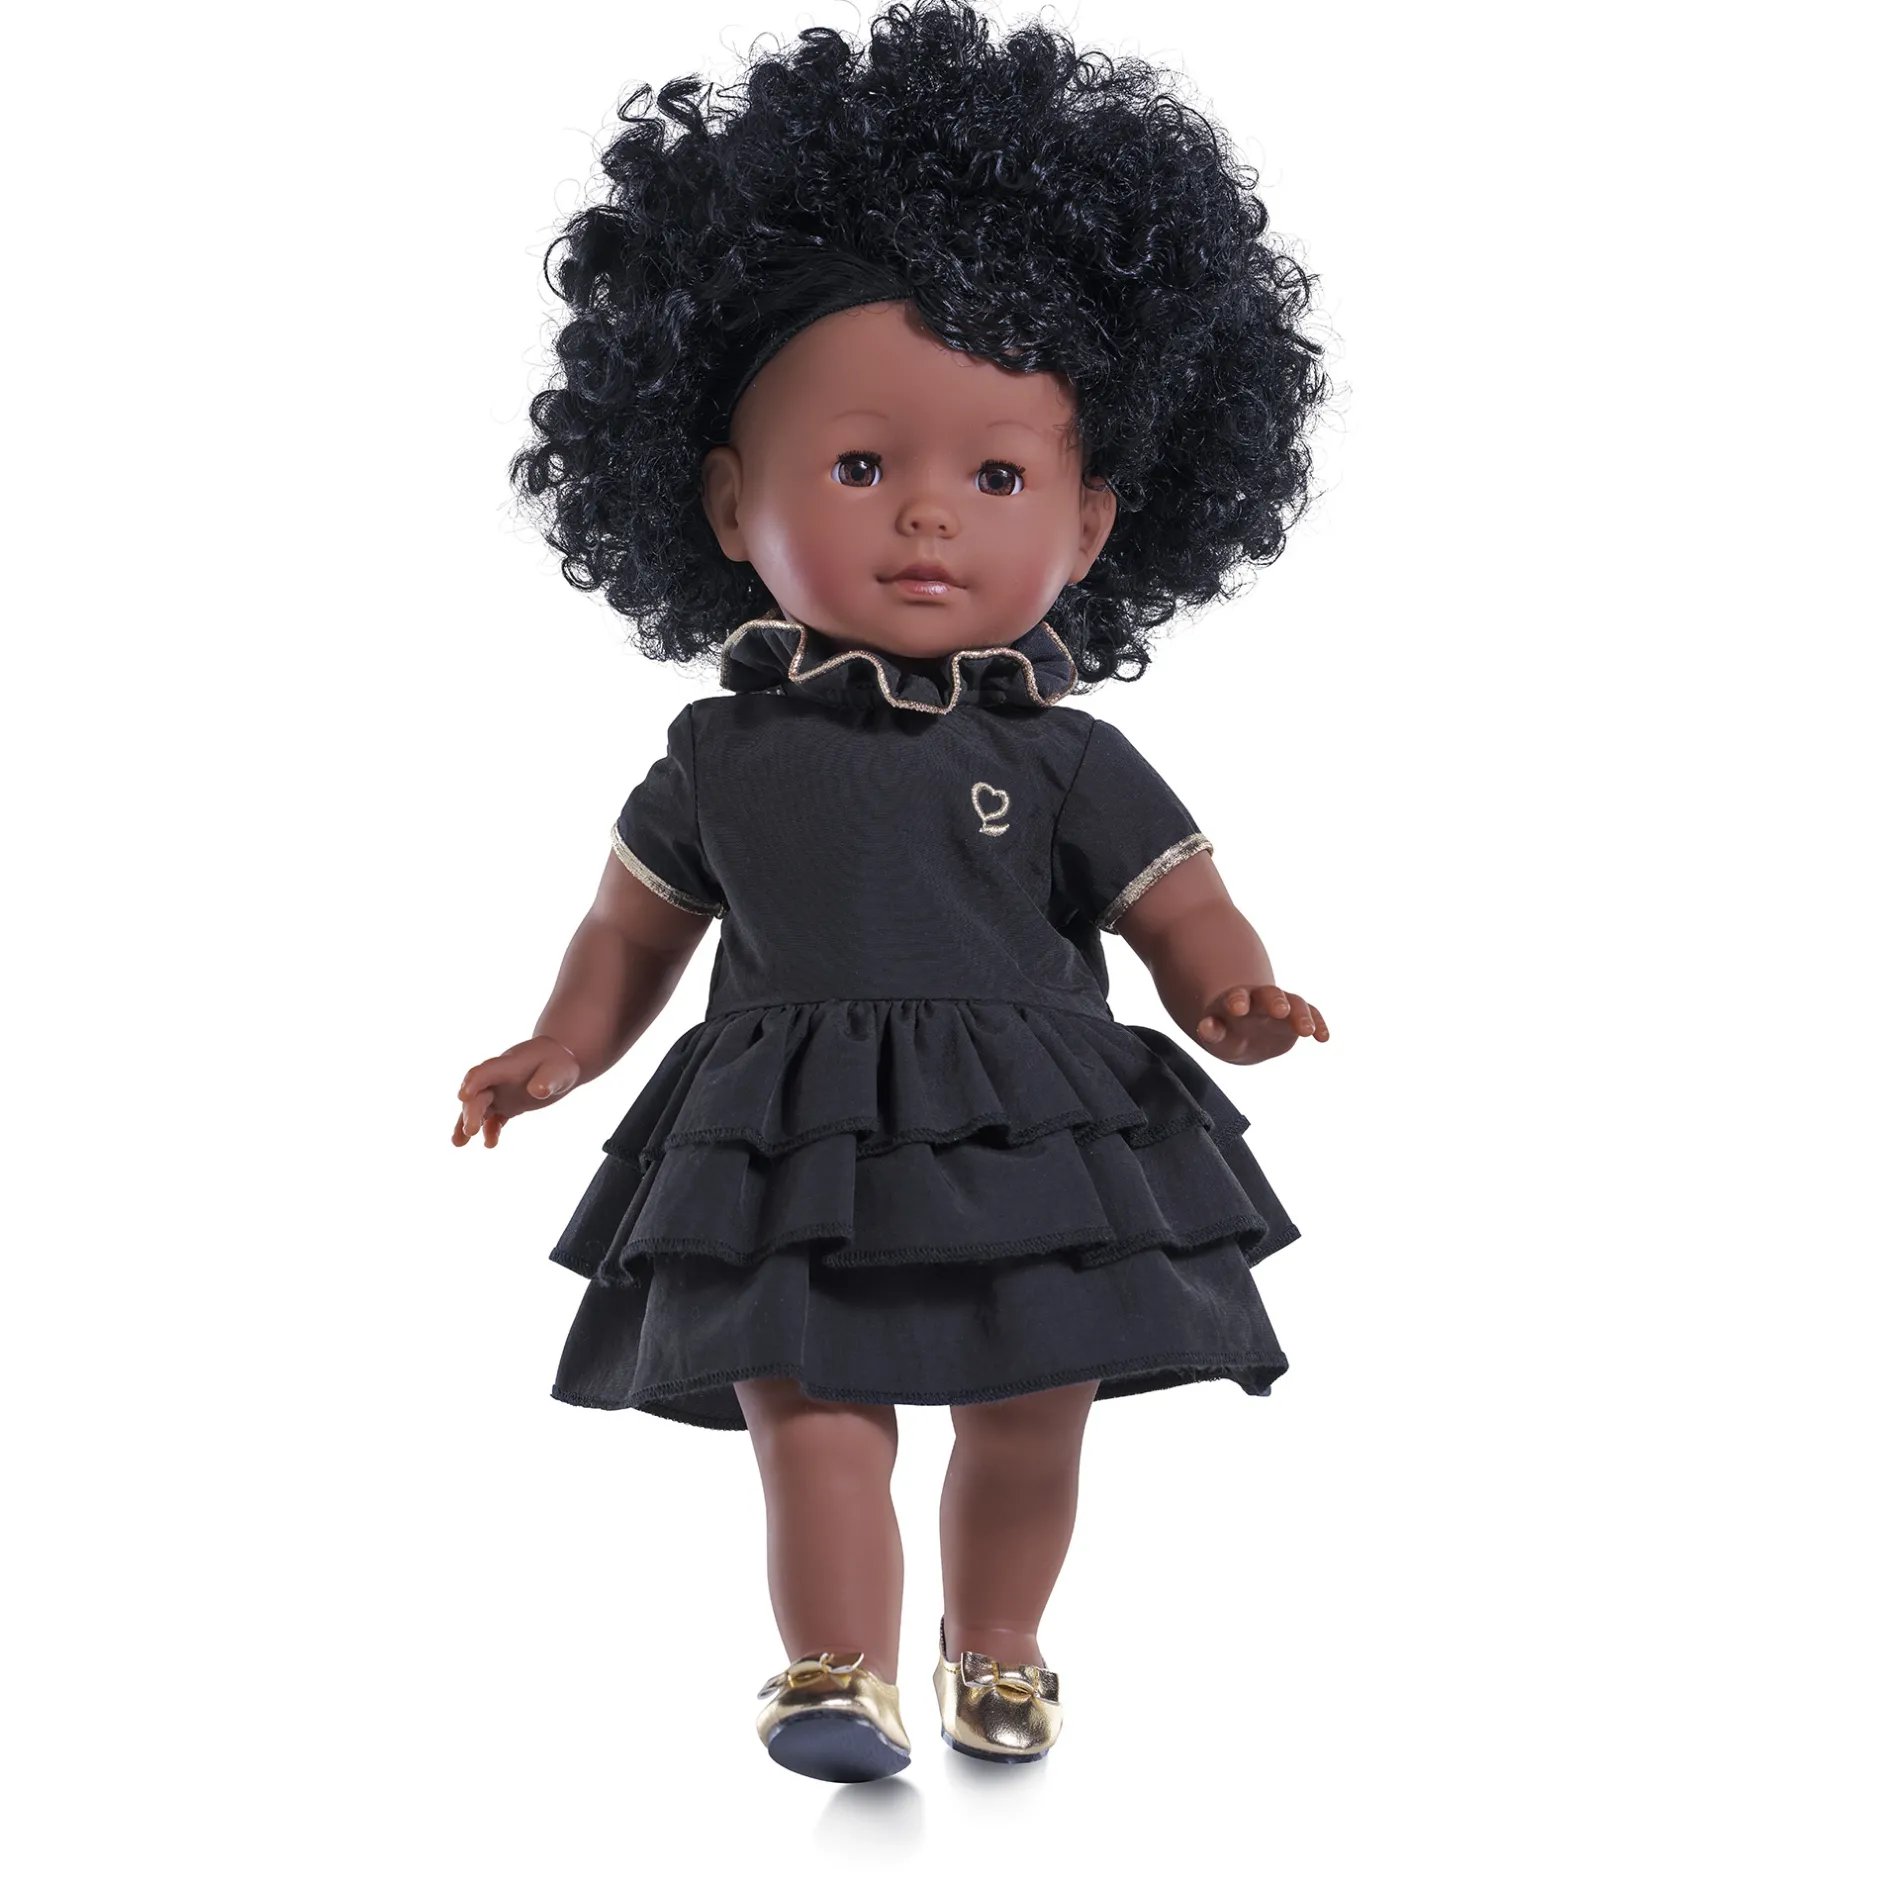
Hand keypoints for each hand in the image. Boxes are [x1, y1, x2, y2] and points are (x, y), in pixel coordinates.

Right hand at [452, 1037, 581, 1147]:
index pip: (485, 1072)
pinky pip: (494, 1119)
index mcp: (507, 1065)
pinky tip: (490, 1143)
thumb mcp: (558, 1071)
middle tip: (470, 1131)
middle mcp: (498, 1079)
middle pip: (479, 1095)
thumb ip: (547, 1080)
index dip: (473, 1083)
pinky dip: (490, 1130)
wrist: (559, 1063)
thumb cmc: (558, 1063)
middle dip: (471, 1112)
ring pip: (479, 1108)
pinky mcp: (506, 1105)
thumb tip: (538, 1091)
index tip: (463, 1096)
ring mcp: (499, 1093)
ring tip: (458, 1143)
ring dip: (468, 1124)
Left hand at [1194, 985, 1328, 1063]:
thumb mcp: (1217, 1037)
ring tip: (1307, 1031)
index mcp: (1236, 1002)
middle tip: (1280, 1010)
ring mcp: (1281, 1007)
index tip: (1238, 1008)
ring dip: (1301, 1014)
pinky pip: (1311, 1014)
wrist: (1245, 1037)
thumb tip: (1204, 1026)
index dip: (1237, 1001)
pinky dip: (1319, 1023)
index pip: (1237, 997)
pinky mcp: (1296, 1017)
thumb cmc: (1227, 1035)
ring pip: (1294, 1002)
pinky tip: (1323, 1038)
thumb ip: (1212, 1032)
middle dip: (1275, 1001)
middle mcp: (1261, 1000)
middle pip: (1269, 994)